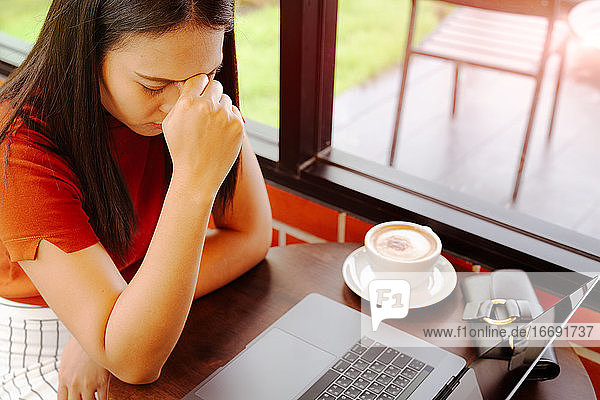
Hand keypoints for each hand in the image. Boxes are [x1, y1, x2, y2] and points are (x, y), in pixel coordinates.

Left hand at [58, 337, 109, 399]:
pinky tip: (105, 397)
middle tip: (85, 398)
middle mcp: (74, 383)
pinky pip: (103, 399)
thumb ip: (65, 372)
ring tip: (95, 398)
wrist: (95, 331)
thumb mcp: (67, 357)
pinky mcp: (102, 381)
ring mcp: (88, 383)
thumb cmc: (82, 342)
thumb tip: (66, 380)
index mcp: (64, 377)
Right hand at [161, 74, 243, 192]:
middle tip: (207, 111)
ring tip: (212, 128)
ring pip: (226, 100)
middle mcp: (207, 106)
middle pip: (215, 85)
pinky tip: (220, 134)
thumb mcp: (170, 123)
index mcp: (188, 103)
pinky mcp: (238, 125)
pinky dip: (229, 120)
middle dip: (211, 95)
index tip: (200, 92)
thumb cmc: (181, 150)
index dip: (199, 85)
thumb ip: (180, 101)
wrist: (197, 175)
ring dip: (220, 109)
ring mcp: (224, 115)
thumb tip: (189, 84)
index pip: (199, 78)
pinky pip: (235, 112)